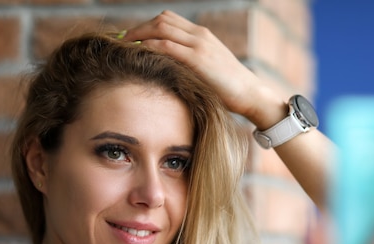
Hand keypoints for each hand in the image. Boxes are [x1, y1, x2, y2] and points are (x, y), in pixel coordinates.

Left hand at [124, 10, 285, 128]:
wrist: (251, 94)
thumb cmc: (230, 88)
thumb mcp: (210, 69)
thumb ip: (193, 64)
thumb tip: (172, 72)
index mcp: (202, 35)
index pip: (168, 20)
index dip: (147, 26)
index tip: (132, 38)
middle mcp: (199, 35)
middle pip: (161, 20)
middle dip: (138, 28)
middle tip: (122, 41)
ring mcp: (199, 45)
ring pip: (161, 28)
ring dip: (139, 35)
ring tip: (124, 47)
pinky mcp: (198, 59)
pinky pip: (166, 46)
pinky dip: (149, 46)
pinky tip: (138, 54)